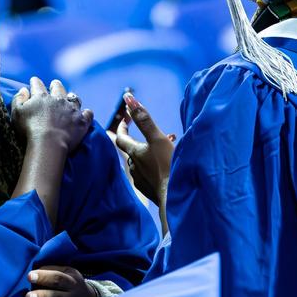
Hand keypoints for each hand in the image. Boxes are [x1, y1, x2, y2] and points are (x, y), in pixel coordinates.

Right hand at [11, 77, 92, 153]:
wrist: (48, 143)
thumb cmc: (29, 130)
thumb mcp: (17, 113)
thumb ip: (18, 99)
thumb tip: (23, 89)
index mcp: (41, 97)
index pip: (37, 85)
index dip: (35, 82)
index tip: (34, 80)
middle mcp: (58, 99)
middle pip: (58, 88)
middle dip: (56, 85)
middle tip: (54, 84)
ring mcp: (72, 110)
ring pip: (74, 98)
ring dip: (72, 96)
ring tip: (71, 96)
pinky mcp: (82, 121)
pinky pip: (87, 113)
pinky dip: (86, 113)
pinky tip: (85, 113)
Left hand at [110, 94, 174, 232]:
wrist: (174, 198)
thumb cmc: (167, 166)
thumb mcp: (158, 139)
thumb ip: (144, 119)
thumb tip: (128, 99)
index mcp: (134, 153)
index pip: (121, 137)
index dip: (123, 126)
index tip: (126, 118)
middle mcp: (134, 166)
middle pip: (132, 150)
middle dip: (141, 139)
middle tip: (153, 133)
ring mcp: (141, 179)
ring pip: (143, 161)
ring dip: (151, 152)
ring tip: (167, 147)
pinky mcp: (150, 189)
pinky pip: (149, 173)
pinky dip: (156, 165)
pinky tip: (167, 165)